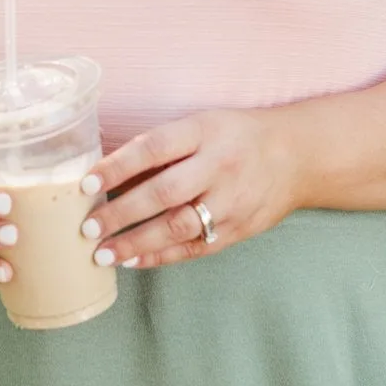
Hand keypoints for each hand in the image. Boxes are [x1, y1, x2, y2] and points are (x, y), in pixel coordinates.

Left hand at [80, 108, 299, 269]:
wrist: (298, 156)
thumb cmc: (237, 136)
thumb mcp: (203, 124)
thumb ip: (163, 147)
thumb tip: (108, 171)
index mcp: (205, 132)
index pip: (154, 148)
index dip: (118, 167)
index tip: (86, 184)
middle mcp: (219, 166)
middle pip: (164, 192)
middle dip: (122, 213)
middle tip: (88, 227)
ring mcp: (231, 201)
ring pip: (178, 227)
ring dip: (137, 243)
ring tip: (103, 254)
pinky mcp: (239, 229)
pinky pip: (195, 247)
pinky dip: (162, 257)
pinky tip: (134, 261)